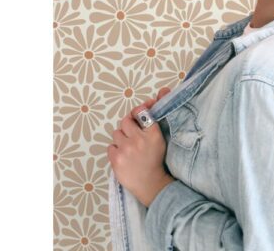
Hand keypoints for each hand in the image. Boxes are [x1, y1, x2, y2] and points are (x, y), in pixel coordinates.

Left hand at [107, 87, 175, 206]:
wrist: (151, 184)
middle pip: (125, 121)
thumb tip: (162, 90)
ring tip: (129, 146)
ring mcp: (126, 150)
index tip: (140, 114)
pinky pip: (111, 146)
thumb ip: (157, 117)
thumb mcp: (160, 138)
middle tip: (133, 134)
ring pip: (117, 134)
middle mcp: (139, 139)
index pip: (140, 111)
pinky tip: (124, 155)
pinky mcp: (116, 160)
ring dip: (122, 138)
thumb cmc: (156, 159)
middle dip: (128, 126)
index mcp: (153, 133)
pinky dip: (116, 149)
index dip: (139, 110)